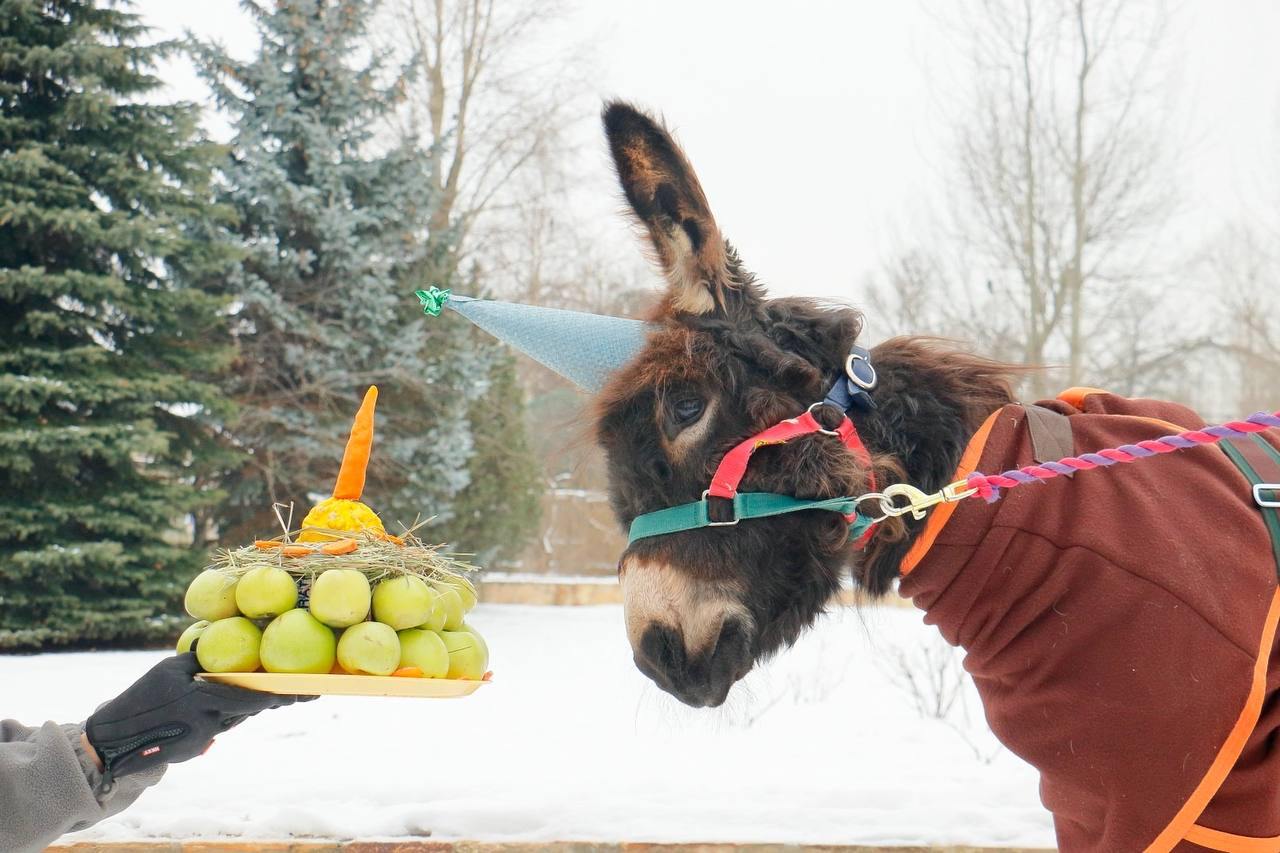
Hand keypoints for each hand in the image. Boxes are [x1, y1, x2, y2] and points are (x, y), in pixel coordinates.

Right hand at [86, 653, 307, 780]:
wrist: (113, 740)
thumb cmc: (141, 697)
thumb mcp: (170, 669)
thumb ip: (200, 659)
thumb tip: (220, 645)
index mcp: (206, 700)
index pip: (254, 698)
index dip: (282, 696)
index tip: (306, 693)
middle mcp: (209, 723)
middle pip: (247, 709)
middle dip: (268, 700)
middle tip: (291, 693)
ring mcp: (203, 740)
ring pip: (232, 719)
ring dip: (239, 707)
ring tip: (241, 694)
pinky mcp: (194, 750)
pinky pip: (214, 729)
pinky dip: (216, 717)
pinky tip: (203, 710)